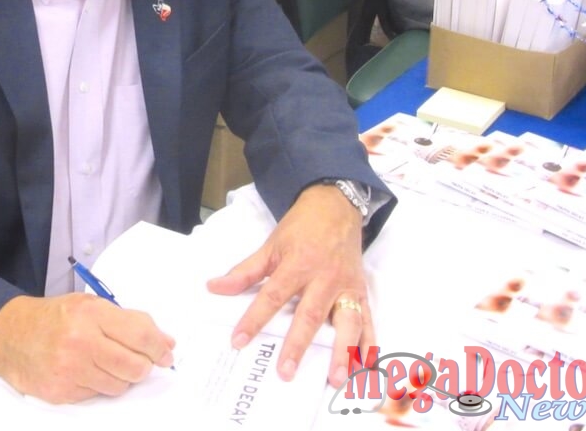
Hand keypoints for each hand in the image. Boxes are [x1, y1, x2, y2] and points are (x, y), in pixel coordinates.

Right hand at [0, 293, 175, 402]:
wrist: (8, 334)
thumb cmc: (53, 318)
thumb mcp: (89, 306)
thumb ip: (128, 321)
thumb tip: (165, 343)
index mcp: (90, 314)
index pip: (141, 334)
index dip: (159, 347)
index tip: (166, 353)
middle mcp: (81, 341)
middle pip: (135, 366)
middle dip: (144, 366)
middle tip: (141, 361)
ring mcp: (70, 370)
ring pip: (120, 385)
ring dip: (122, 377)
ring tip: (107, 362)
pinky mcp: (62, 392)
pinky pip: (98, 395)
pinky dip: (99, 385)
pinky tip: (87, 371)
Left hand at [206, 183, 371, 388]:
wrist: (335, 206)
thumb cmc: (301, 228)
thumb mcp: (271, 245)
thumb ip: (245, 271)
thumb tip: (215, 287)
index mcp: (297, 265)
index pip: (272, 296)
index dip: (254, 318)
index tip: (239, 340)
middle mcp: (324, 278)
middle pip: (309, 315)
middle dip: (298, 345)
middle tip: (286, 372)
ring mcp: (346, 287)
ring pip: (347, 322)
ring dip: (342, 352)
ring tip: (335, 378)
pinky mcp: (362, 292)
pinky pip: (369, 321)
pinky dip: (370, 345)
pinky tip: (366, 367)